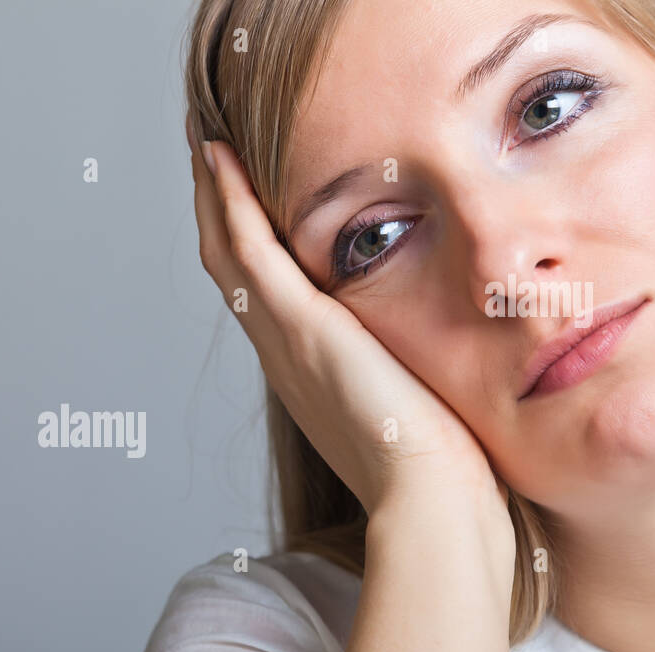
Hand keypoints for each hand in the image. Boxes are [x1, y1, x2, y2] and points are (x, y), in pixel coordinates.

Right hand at [188, 118, 509, 521]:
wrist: (434, 504)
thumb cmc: (443, 475)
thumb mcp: (426, 410)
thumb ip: (420, 374)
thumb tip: (451, 357)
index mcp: (311, 373)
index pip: (267, 292)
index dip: (249, 243)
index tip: (245, 198)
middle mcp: (284, 356)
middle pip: (232, 268)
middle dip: (217, 211)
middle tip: (205, 153)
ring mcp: (284, 342)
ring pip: (228, 254)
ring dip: (212, 196)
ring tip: (203, 144)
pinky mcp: (301, 328)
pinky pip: (250, 252)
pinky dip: (229, 203)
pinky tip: (219, 159)